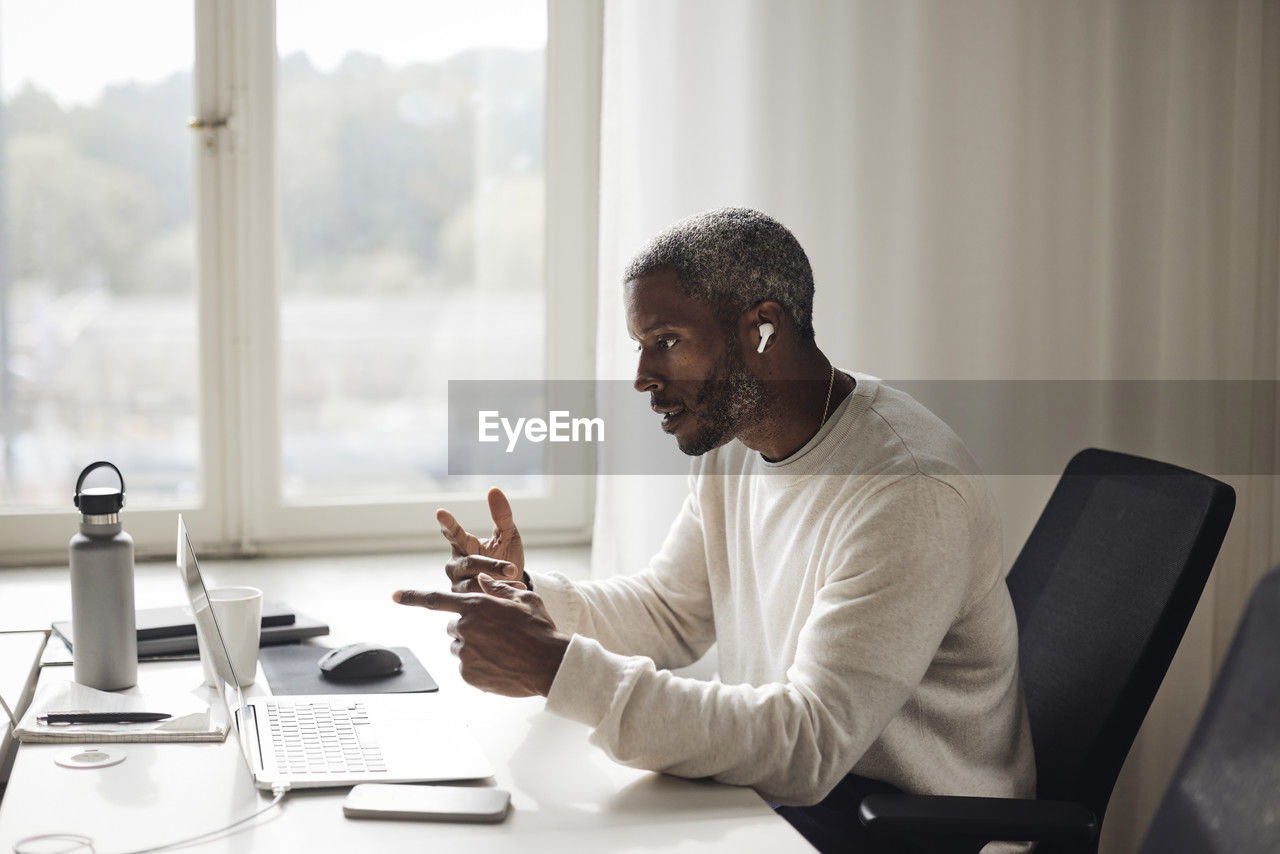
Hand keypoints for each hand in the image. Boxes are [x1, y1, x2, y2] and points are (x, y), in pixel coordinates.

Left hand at [393, 574, 567, 697]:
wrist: (549, 664)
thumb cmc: (540, 629)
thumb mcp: (524, 600)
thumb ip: (498, 588)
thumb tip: (482, 580)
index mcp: (476, 605)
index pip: (435, 599)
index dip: (412, 597)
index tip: (394, 595)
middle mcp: (465, 628)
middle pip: (454, 625)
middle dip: (469, 627)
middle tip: (495, 633)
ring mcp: (465, 653)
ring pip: (460, 647)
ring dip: (474, 647)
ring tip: (502, 651)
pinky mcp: (468, 674)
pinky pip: (467, 667)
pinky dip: (479, 666)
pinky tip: (500, 665)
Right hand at [437, 488, 525, 591]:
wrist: (513, 585)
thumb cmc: (506, 555)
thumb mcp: (508, 535)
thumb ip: (502, 515)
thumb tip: (494, 489)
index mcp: (463, 545)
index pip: (454, 533)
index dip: (447, 523)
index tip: (440, 512)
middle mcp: (455, 564)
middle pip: (469, 563)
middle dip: (491, 566)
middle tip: (513, 568)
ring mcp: (458, 584)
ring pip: (473, 584)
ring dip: (497, 583)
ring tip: (517, 582)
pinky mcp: (464, 603)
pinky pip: (480, 598)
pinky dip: (499, 595)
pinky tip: (515, 591)